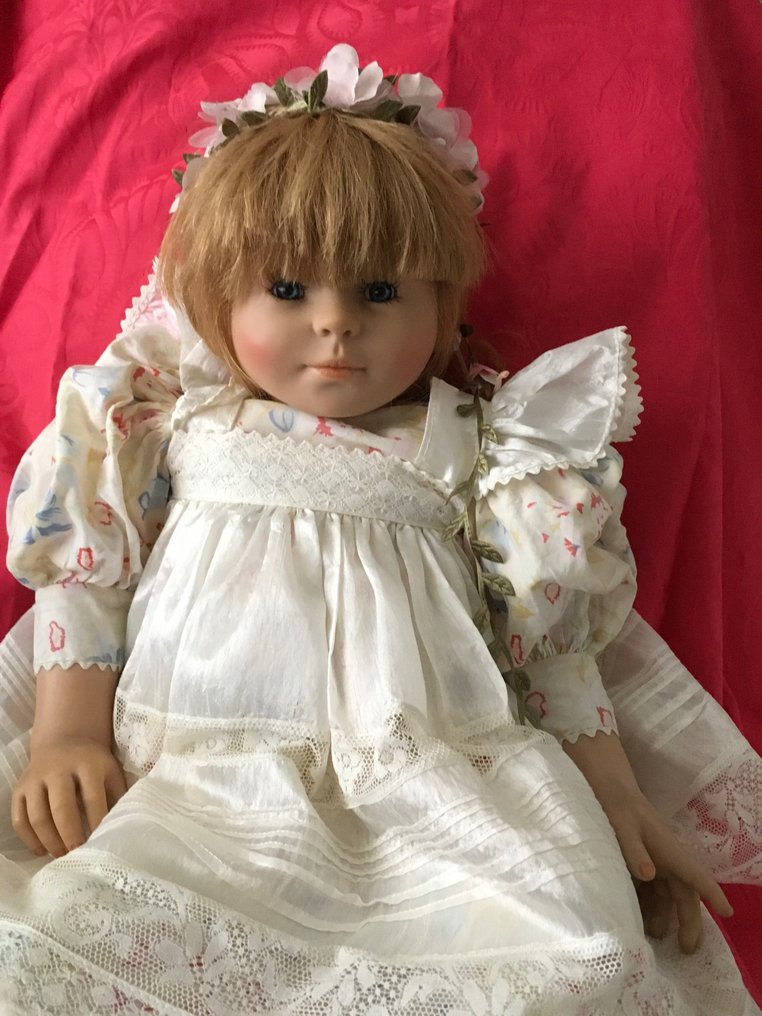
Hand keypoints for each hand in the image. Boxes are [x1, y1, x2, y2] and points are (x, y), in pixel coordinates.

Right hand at [11, 737, 126, 857]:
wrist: (64, 740)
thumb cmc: (93, 764)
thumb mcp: (111, 771)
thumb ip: (118, 795)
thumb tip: (123, 828)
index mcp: (87, 763)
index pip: (92, 797)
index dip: (96, 822)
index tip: (100, 843)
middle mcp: (58, 769)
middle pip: (61, 808)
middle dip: (70, 836)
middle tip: (77, 855)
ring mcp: (35, 778)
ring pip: (37, 816)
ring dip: (49, 841)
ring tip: (61, 856)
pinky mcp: (19, 788)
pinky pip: (19, 818)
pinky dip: (29, 839)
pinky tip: (42, 850)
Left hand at [563, 731, 732, 953]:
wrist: (601, 784)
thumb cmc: (614, 802)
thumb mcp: (621, 824)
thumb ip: (632, 849)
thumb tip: (649, 875)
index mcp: (667, 848)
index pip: (695, 874)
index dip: (712, 894)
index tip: (728, 913)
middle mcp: (665, 856)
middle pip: (683, 893)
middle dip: (688, 920)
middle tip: (687, 949)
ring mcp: (652, 858)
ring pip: (666, 893)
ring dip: (664, 915)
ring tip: (656, 938)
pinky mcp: (638, 859)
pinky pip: (649, 888)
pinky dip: (648, 904)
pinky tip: (638, 917)